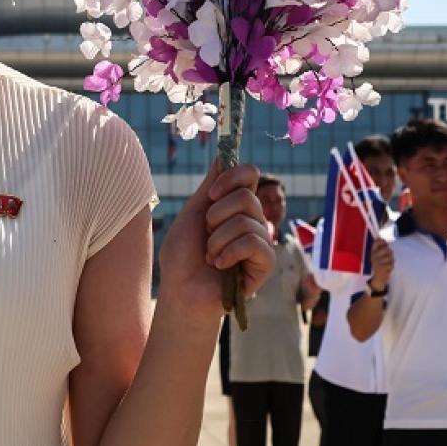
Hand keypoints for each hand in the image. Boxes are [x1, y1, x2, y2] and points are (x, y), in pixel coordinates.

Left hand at [159, 161, 276, 323]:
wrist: (181, 291)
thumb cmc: (182, 257)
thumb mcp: (192, 214)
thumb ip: (210, 186)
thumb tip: (223, 154)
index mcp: (234, 206)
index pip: (250, 174)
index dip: (233, 177)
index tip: (212, 193)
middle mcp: (251, 219)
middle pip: (247, 196)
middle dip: (217, 215)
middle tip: (206, 234)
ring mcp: (260, 240)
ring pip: (248, 220)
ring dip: (218, 239)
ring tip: (209, 256)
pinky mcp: (265, 263)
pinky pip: (255, 242)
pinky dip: (230, 252)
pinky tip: (219, 266)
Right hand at [368, 240, 394, 291]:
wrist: (379, 277)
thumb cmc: (380, 264)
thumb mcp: (378, 255)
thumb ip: (380, 247)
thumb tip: (381, 238)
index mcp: (372, 252)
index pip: (376, 242)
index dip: (382, 241)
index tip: (385, 244)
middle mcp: (373, 256)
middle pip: (386, 249)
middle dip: (390, 252)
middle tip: (389, 256)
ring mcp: (377, 262)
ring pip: (390, 256)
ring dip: (391, 260)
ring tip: (388, 263)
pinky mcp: (382, 268)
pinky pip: (391, 263)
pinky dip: (392, 265)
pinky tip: (388, 268)